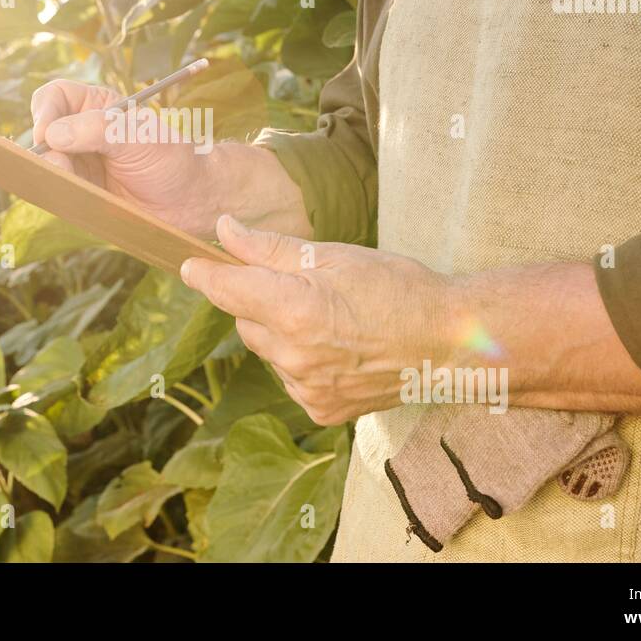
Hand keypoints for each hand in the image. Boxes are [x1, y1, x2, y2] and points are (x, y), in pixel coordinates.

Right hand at [30, 80, 217, 236]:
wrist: (191, 200)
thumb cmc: (172, 159)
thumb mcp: (138, 136)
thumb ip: (97, 129)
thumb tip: (52, 134)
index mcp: (97, 106)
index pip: (55, 97)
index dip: (44, 112)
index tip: (46, 134)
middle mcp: (83, 131)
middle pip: (43, 131)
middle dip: (44, 149)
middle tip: (60, 166)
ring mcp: (81, 162)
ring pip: (46, 163)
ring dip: (52, 173)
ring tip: (75, 185)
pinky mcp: (82, 190)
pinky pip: (57, 189)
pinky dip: (59, 192)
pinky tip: (76, 197)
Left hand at [180, 215, 453, 424]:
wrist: (450, 343)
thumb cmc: (398, 287)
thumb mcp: (333, 255)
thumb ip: (269, 247)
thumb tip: (223, 231)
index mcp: (294, 309)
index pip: (226, 290)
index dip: (204, 274)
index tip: (190, 265)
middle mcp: (294, 355)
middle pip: (245, 321)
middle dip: (259, 300)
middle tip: (301, 286)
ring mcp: (307, 388)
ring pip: (267, 351)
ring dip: (281, 333)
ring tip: (331, 319)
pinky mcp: (322, 410)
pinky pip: (289, 378)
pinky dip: (301, 361)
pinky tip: (338, 348)